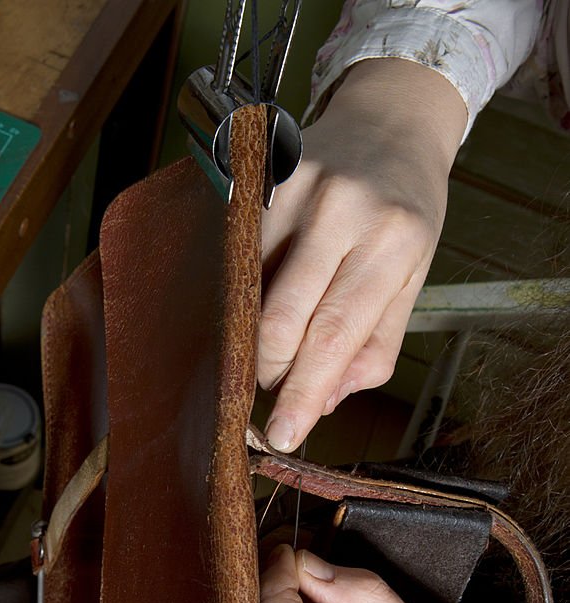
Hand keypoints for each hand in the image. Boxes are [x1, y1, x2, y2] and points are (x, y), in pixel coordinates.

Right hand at [260, 59, 466, 452]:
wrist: (390, 120)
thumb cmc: (406, 211)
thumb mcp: (413, 279)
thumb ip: (375, 345)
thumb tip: (325, 400)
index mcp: (393, 240)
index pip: (335, 333)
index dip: (303, 391)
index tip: (284, 434)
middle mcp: (341, 210)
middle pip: (280, 318)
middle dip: (271, 371)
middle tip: (278, 389)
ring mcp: (294, 190)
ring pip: (249, 293)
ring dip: (255, 338)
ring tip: (277, 341)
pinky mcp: (260, 181)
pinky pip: (237, 261)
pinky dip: (245, 298)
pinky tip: (261, 300)